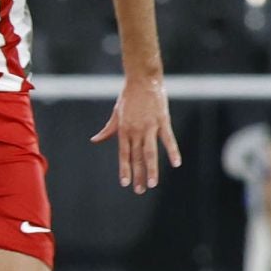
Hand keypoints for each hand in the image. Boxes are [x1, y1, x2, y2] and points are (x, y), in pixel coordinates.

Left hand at [90, 76, 181, 193]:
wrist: (142, 79)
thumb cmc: (128, 97)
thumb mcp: (115, 114)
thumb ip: (108, 130)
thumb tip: (94, 140)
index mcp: (124, 130)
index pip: (124, 154)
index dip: (125, 169)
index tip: (126, 183)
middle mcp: (136, 131)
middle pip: (137, 157)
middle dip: (138, 175)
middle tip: (140, 190)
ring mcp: (150, 126)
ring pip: (150, 152)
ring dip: (152, 169)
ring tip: (152, 184)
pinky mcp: (163, 121)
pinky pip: (168, 139)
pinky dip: (172, 151)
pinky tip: (176, 163)